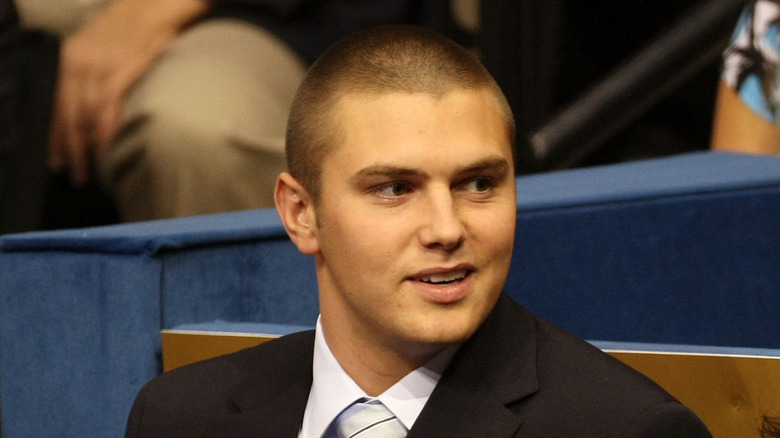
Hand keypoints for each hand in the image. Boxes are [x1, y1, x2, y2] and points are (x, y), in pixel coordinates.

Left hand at [47, 0, 209, 184]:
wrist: (153, 4)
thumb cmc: (131, 27)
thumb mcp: (97, 47)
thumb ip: (87, 73)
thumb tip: (85, 106)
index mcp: (70, 58)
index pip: (54, 103)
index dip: (53, 134)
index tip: (54, 159)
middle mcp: (79, 61)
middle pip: (66, 113)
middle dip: (67, 147)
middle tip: (72, 173)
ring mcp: (100, 65)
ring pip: (83, 113)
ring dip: (84, 145)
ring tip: (87, 169)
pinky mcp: (122, 67)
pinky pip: (107, 103)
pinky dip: (104, 127)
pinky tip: (103, 145)